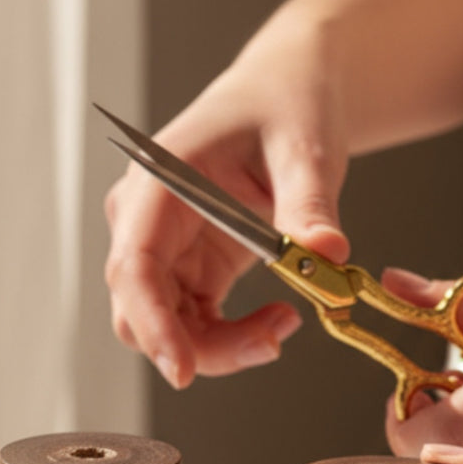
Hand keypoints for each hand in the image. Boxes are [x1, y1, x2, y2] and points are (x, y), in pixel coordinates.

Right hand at [103, 55, 348, 390]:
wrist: (289, 92)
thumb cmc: (286, 104)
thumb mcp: (305, 150)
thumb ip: (310, 204)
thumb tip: (328, 254)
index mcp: (158, 183)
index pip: (134, 268)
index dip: (153, 324)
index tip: (183, 371)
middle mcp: (144, 222)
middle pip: (141, 313)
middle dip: (201, 346)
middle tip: (275, 340)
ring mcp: (161, 251)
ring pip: (166, 329)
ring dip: (221, 347)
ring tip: (285, 323)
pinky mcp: (186, 271)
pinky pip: (193, 325)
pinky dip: (231, 338)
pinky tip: (277, 317)